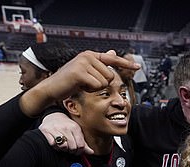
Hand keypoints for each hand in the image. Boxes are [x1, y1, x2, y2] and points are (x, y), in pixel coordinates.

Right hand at [21, 50, 137, 116]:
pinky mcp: (79, 73)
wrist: (52, 89)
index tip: (138, 66)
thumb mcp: (86, 72)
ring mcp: (83, 63)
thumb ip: (99, 64)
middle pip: (110, 75)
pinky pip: (97, 86)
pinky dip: (90, 90)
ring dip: (95, 88)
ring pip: (104, 82)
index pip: (113, 59)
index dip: (126, 63)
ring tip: (82, 84)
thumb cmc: (69, 82)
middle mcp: (88, 56)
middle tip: (86, 83)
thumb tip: (112, 52)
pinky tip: (79, 87)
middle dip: (101, 84)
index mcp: (91, 55)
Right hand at [39, 113, 92, 154]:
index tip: (77, 152)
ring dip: (63, 150)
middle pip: (72, 147)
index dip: (80, 152)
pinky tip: (57, 144)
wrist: (53, 116)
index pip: (81, 145)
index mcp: (75, 128)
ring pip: (62, 146)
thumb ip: (84, 143)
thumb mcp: (77, 132)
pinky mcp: (46, 130)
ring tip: (64, 147)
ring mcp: (56, 129)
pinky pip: (53, 144)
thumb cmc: (67, 126)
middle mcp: (66, 128)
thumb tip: (91, 152)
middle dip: (72, 151)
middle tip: (70, 150)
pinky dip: (55, 147)